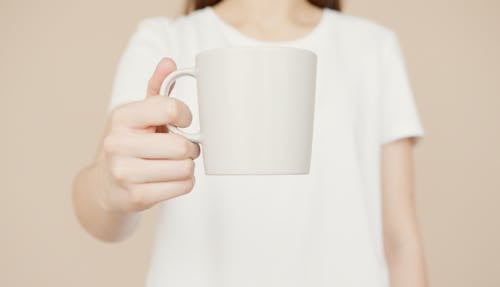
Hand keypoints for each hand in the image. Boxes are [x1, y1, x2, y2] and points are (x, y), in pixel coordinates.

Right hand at [100, 58, 200, 212]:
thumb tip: (169, 62)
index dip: (185, 116)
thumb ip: (156, 89)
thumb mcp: (138, 114)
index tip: (182, 122)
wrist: (106, 186)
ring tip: (174, 163)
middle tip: (182, 148)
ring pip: (186, 168)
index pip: (170, 109)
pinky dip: (185, 182)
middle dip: (190, 147)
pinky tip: (171, 178)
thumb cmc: (130, 144)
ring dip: (187, 166)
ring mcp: (126, 173)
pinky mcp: (137, 197)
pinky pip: (184, 186)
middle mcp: (118, 144)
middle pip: (182, 146)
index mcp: (122, 117)